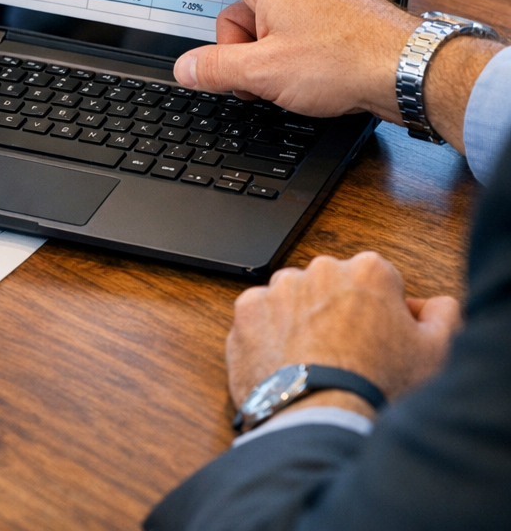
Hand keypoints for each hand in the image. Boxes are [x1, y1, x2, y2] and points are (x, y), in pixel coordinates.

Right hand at [155, 0, 503, 149]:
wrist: (410, 68)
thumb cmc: (344, 62)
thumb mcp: (264, 72)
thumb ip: (215, 68)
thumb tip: (186, 68)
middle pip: (240, 8)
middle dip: (238, 47)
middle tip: (256, 78)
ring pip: (268, 18)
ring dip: (266, 51)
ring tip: (291, 77)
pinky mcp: (339, 4)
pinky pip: (296, 20)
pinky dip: (291, 44)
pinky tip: (311, 68)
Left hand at [227, 252, 460, 410]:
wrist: (322, 418)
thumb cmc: (379, 386)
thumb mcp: (436, 353)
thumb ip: (441, 315)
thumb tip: (432, 305)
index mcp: (367, 271)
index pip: (376, 279)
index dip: (380, 310)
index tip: (379, 338)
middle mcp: (319, 269)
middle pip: (331, 286)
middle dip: (337, 311)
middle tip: (346, 355)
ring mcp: (278, 288)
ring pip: (292, 299)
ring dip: (299, 320)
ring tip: (313, 363)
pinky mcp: (247, 311)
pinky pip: (259, 319)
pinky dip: (267, 337)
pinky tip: (285, 364)